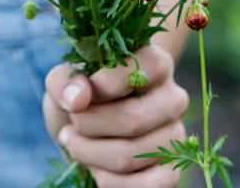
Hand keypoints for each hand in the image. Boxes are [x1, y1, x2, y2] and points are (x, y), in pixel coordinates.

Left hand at [43, 44, 188, 186]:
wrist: (86, 126)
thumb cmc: (78, 95)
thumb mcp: (63, 80)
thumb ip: (64, 80)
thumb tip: (78, 98)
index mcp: (155, 63)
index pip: (133, 72)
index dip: (97, 88)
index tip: (79, 96)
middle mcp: (174, 97)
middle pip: (131, 120)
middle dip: (87, 127)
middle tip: (72, 124)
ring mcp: (175, 136)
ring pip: (130, 156)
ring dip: (89, 154)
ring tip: (77, 142)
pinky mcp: (170, 171)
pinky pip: (142, 187)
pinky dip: (107, 181)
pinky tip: (96, 167)